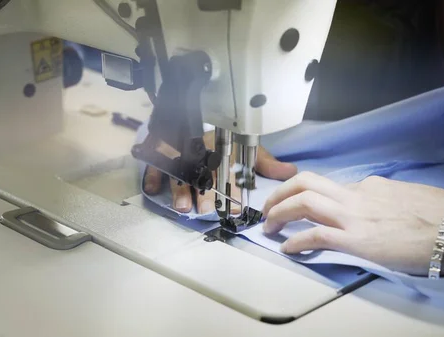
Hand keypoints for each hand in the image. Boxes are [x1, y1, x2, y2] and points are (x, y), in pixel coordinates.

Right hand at [143, 131, 297, 213]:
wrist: (194, 112)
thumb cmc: (223, 139)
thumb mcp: (245, 149)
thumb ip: (265, 163)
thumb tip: (290, 172)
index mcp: (223, 150)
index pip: (229, 170)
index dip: (231, 188)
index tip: (234, 206)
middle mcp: (202, 152)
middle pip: (202, 173)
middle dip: (204, 192)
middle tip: (206, 209)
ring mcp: (180, 152)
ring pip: (179, 171)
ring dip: (180, 188)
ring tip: (182, 206)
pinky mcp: (161, 151)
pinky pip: (154, 163)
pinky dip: (153, 176)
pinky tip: (152, 188)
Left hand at [262, 172, 443, 275]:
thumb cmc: (443, 214)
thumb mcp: (406, 196)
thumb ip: (383, 198)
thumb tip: (374, 205)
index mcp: (370, 186)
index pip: (330, 185)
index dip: (308, 194)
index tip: (299, 203)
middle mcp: (357, 195)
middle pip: (306, 182)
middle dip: (280, 192)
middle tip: (270, 206)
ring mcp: (355, 215)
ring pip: (304, 201)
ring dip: (279, 211)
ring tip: (269, 225)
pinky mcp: (357, 239)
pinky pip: (315, 235)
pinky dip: (296, 240)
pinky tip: (288, 248)